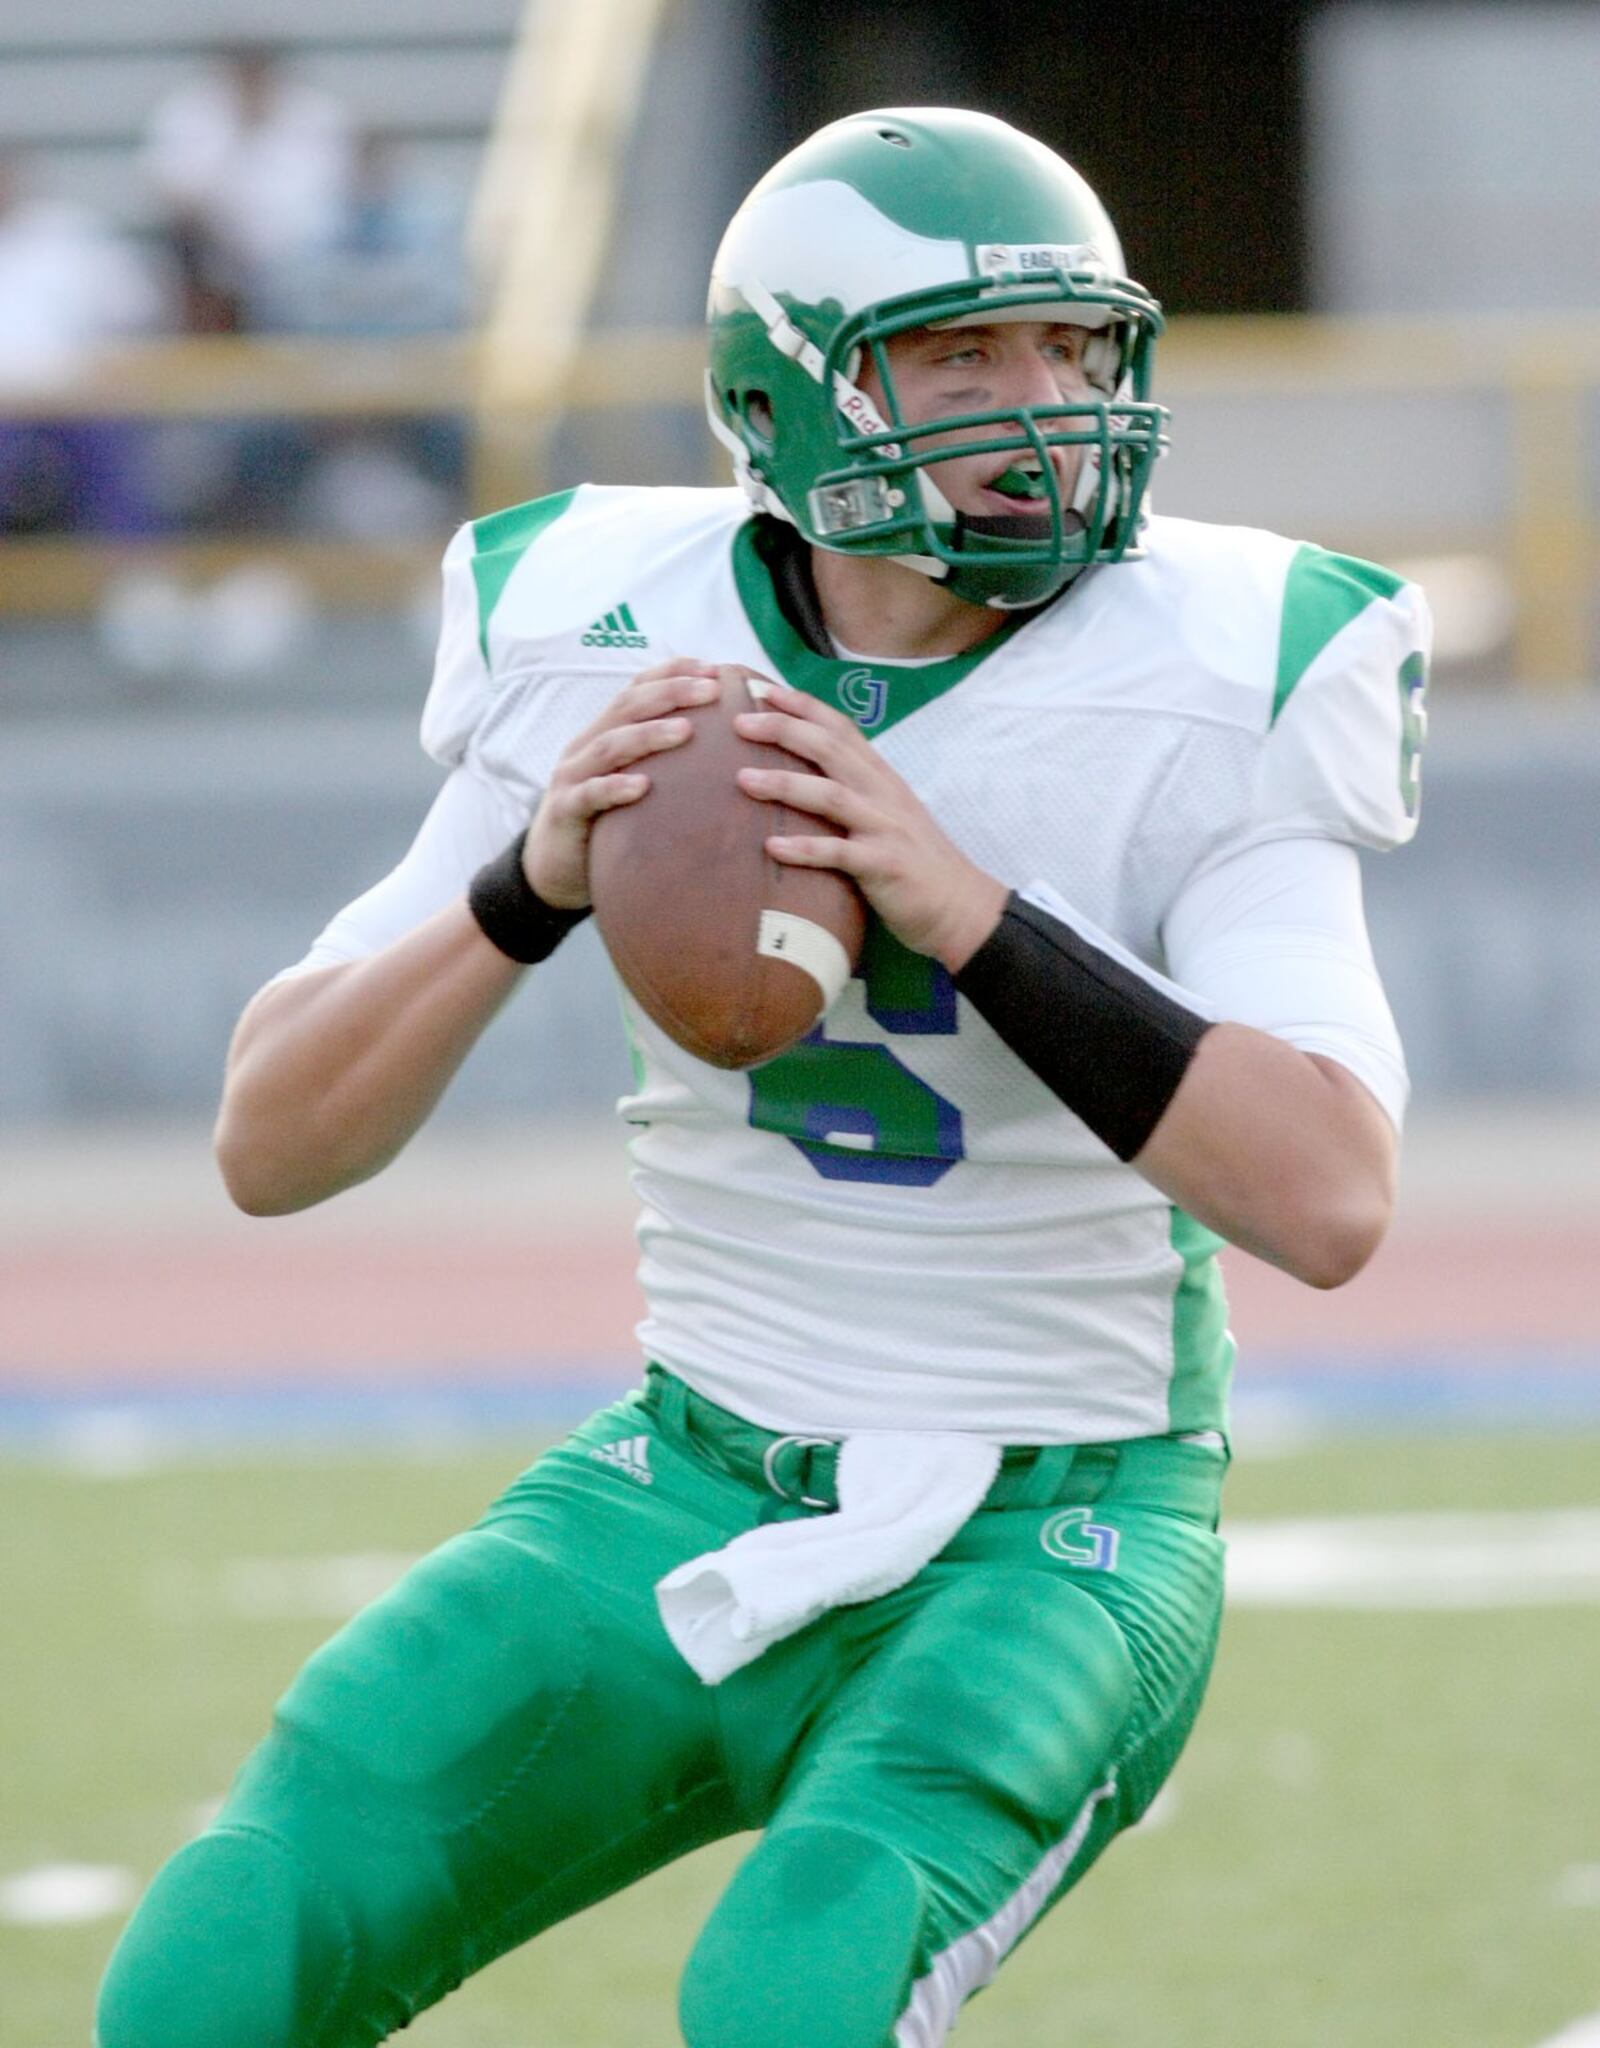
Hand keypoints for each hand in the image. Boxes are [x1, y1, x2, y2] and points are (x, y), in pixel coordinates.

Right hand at [522, 658, 721, 908]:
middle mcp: (586, 746)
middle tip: (712, 689)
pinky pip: (590, 796)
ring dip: (650, 734)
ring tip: (687, 730)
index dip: (671, 673)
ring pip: (610, 745)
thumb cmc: (604, 825)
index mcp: (604, 734)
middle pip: (627, 707)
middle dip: (671, 693)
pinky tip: (643, 786)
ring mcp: (572, 777)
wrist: (552, 870)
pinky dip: (615, 788)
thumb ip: (662, 764)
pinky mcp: (565, 811)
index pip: (636, 690)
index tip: (712, 669)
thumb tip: (721, 751)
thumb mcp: (632, 785)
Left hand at [733, 679, 1006, 969]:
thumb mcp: (886, 813)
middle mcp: (882, 793)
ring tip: (743, 779)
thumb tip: (803, 778)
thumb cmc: (915, 861)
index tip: (762, 691)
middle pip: (830, 749)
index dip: (802, 706)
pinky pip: (839, 854)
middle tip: (740, 722)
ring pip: (831, 795)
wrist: (960, 906)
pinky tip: (773, 848)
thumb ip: (852, 791)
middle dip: (784, 730)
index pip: (840, 728)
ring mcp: (884, 828)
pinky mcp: (883, 865)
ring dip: (785, 784)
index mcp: (880, 776)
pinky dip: (806, 849)